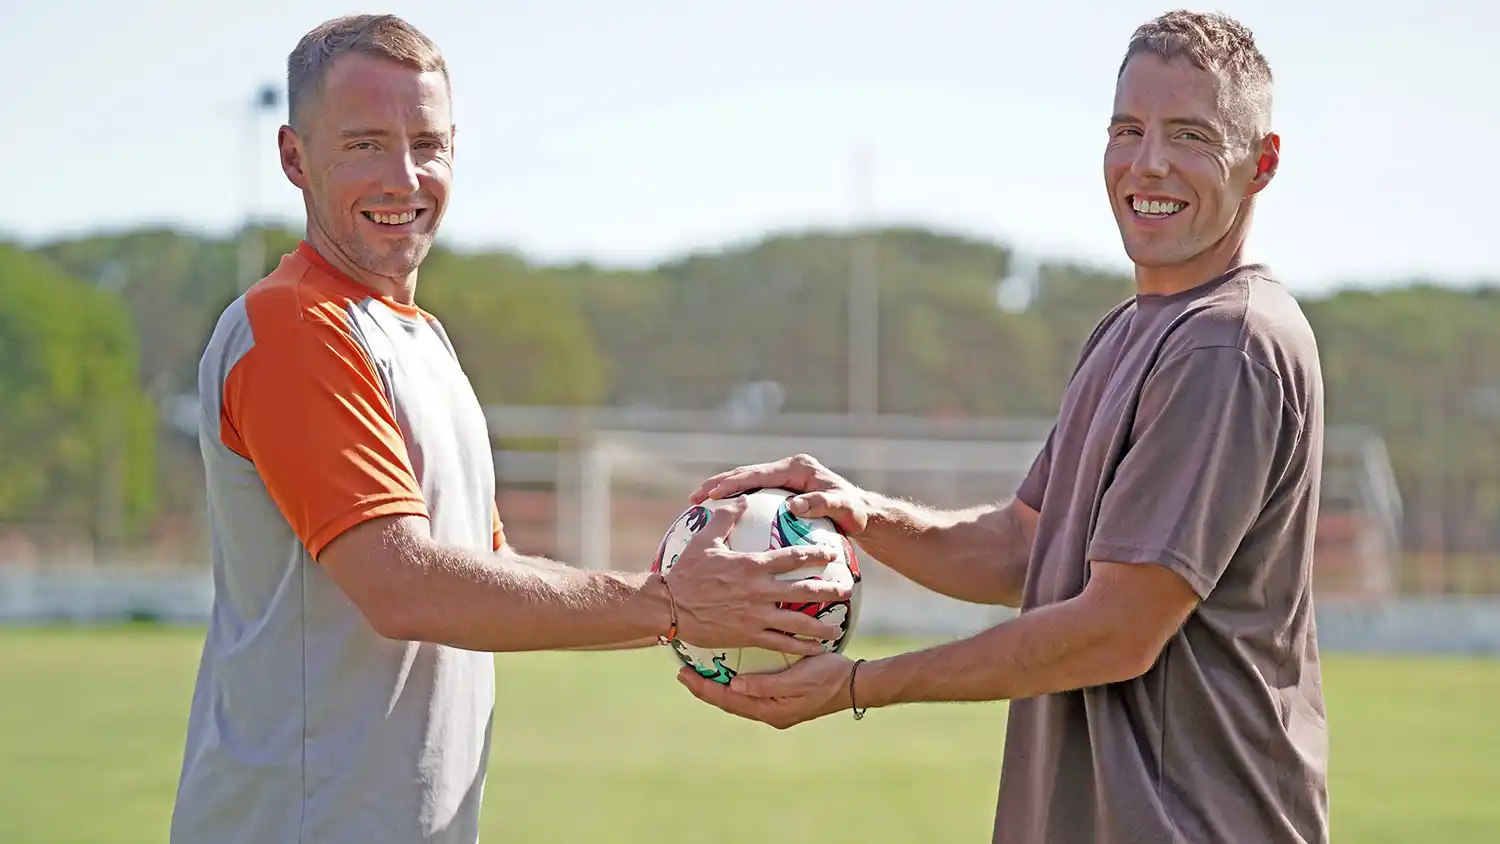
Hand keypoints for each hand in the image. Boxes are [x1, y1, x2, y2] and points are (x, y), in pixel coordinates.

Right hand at [666, 496, 850, 655]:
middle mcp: (759, 591)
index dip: (817, 553)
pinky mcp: (748, 635)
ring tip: (837, 628)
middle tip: (847, 589)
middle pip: (804, 590)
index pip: (793, 557)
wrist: (669, 606)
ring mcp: (756, 616)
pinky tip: (814, 650)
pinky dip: (800, 647)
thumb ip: (725, 518)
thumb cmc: (685, 572)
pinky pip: (780, 644)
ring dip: (820, 626)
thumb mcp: (704, 540)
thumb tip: (741, 498)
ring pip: (797, 621)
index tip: (833, 552)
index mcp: (752, 565)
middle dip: (829, 590)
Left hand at [676, 652, 857, 729]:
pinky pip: (750, 692)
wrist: (855, 684)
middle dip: (705, 688)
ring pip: (738, 698)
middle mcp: (770, 712)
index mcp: (771, 711)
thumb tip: (735, 685)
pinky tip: (727, 672)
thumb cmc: (828, 677)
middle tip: (682, 673)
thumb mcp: (798, 679)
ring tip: (698, 673)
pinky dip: (734, 683)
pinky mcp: (782, 698)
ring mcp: (776, 707)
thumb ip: (766, 684)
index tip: (685, 676)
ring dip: (717, 686)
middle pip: (729, 702)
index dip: (705, 689)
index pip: (729, 700)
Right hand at [690, 453, 871, 535]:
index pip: (757, 473)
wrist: (863, 515)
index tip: (712, 494)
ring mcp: (783, 481)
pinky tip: (720, 523)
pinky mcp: (782, 493)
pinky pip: (754, 498)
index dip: (733, 482)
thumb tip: (794, 506)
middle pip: (745, 474)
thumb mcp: (843, 508)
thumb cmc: (855, 512)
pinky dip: (736, 506)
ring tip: (698, 508)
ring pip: (746, 485)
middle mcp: (787, 470)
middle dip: (718, 484)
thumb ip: (820, 505)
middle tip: (694, 498)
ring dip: (723, 493)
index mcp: (796, 468)